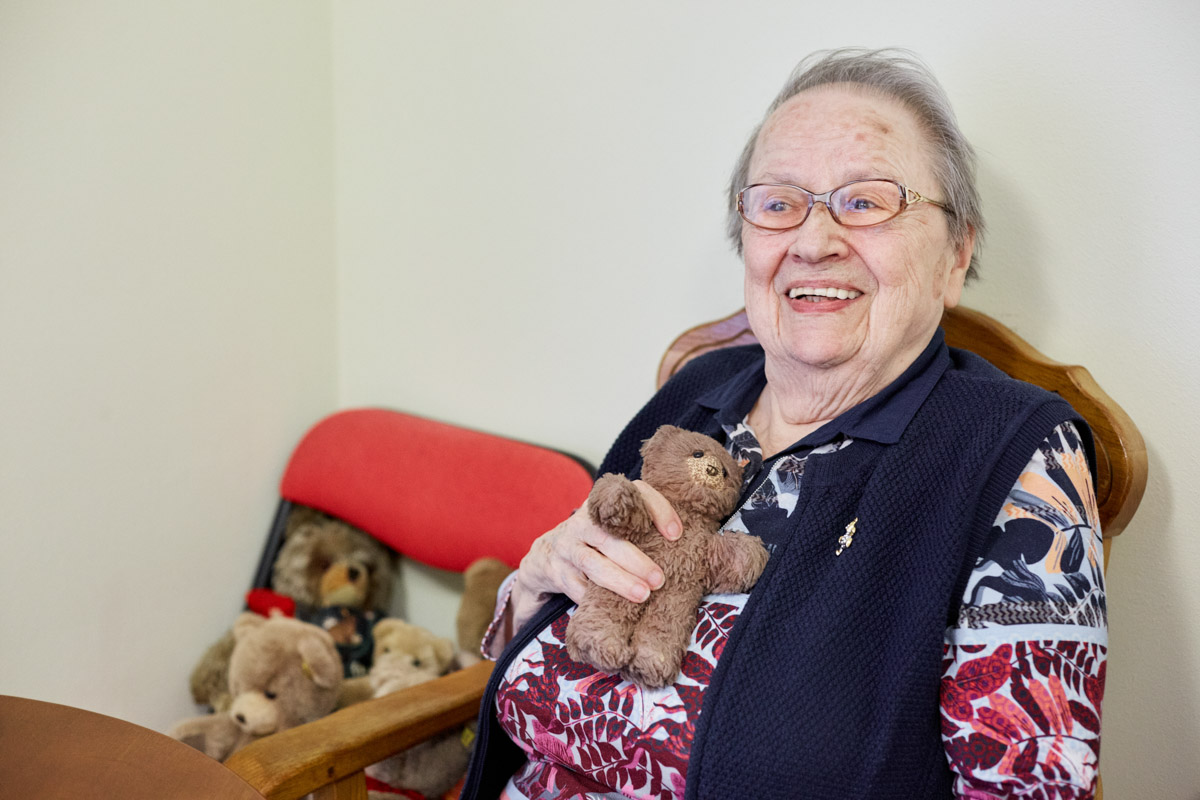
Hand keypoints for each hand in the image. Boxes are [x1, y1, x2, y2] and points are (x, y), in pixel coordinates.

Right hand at [509, 480, 680, 629]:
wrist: (545, 556)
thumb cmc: (596, 542)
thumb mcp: (615, 527)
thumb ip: (642, 528)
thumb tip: (692, 547)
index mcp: (605, 504)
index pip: (634, 494)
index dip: (657, 510)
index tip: (676, 534)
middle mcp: (583, 521)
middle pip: (610, 537)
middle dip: (637, 559)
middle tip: (660, 579)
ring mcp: (567, 546)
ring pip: (592, 564)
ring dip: (619, 581)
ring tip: (643, 595)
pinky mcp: (556, 571)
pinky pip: (576, 587)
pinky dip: (593, 599)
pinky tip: (611, 610)